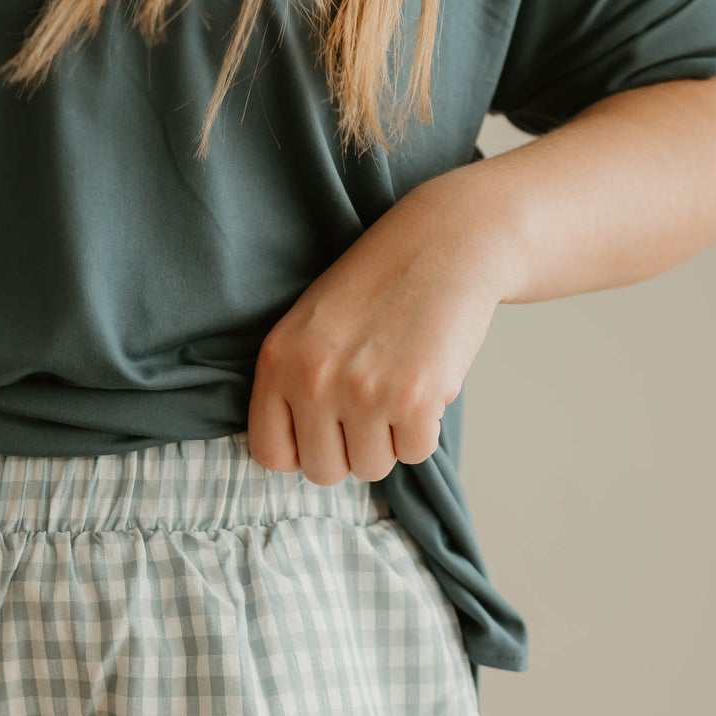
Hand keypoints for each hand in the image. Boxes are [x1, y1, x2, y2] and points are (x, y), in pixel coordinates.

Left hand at [247, 175, 518, 484]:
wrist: (443, 244)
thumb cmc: (376, 287)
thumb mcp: (308, 326)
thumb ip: (291, 385)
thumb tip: (295, 457)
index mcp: (278, 361)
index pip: (271, 454)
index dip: (302, 450)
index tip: (325, 432)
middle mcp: (313, 380)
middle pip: (324, 471)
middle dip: (350, 449)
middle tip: (369, 407)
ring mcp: (364, 392)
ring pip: (372, 468)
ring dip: (390, 440)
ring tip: (397, 387)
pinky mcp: (416, 399)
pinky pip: (415, 454)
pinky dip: (425, 430)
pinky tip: (425, 384)